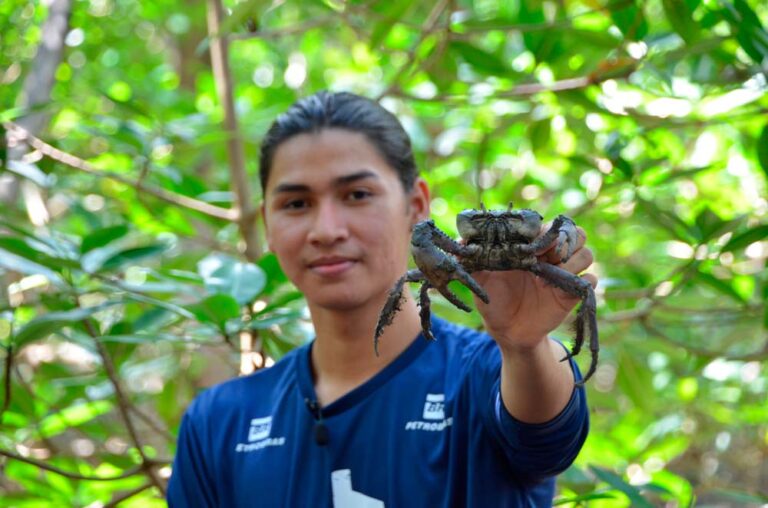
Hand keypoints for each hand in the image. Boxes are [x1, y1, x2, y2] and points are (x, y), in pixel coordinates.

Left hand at [472, 226, 597, 350]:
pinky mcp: (572, 293)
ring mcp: (564, 274)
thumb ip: (473, 258)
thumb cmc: (493, 301)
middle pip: (576, 233)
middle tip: (546, 256)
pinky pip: (592, 280)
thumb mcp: (480, 279)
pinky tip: (556, 290)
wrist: (506, 332)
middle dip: (565, 241)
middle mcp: (551, 257)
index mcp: (531, 248)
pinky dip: (581, 281)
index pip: (549, 225)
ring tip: (547, 276)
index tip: (531, 242)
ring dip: (572, 262)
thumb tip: (462, 239)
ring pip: (587, 253)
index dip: (544, 229)